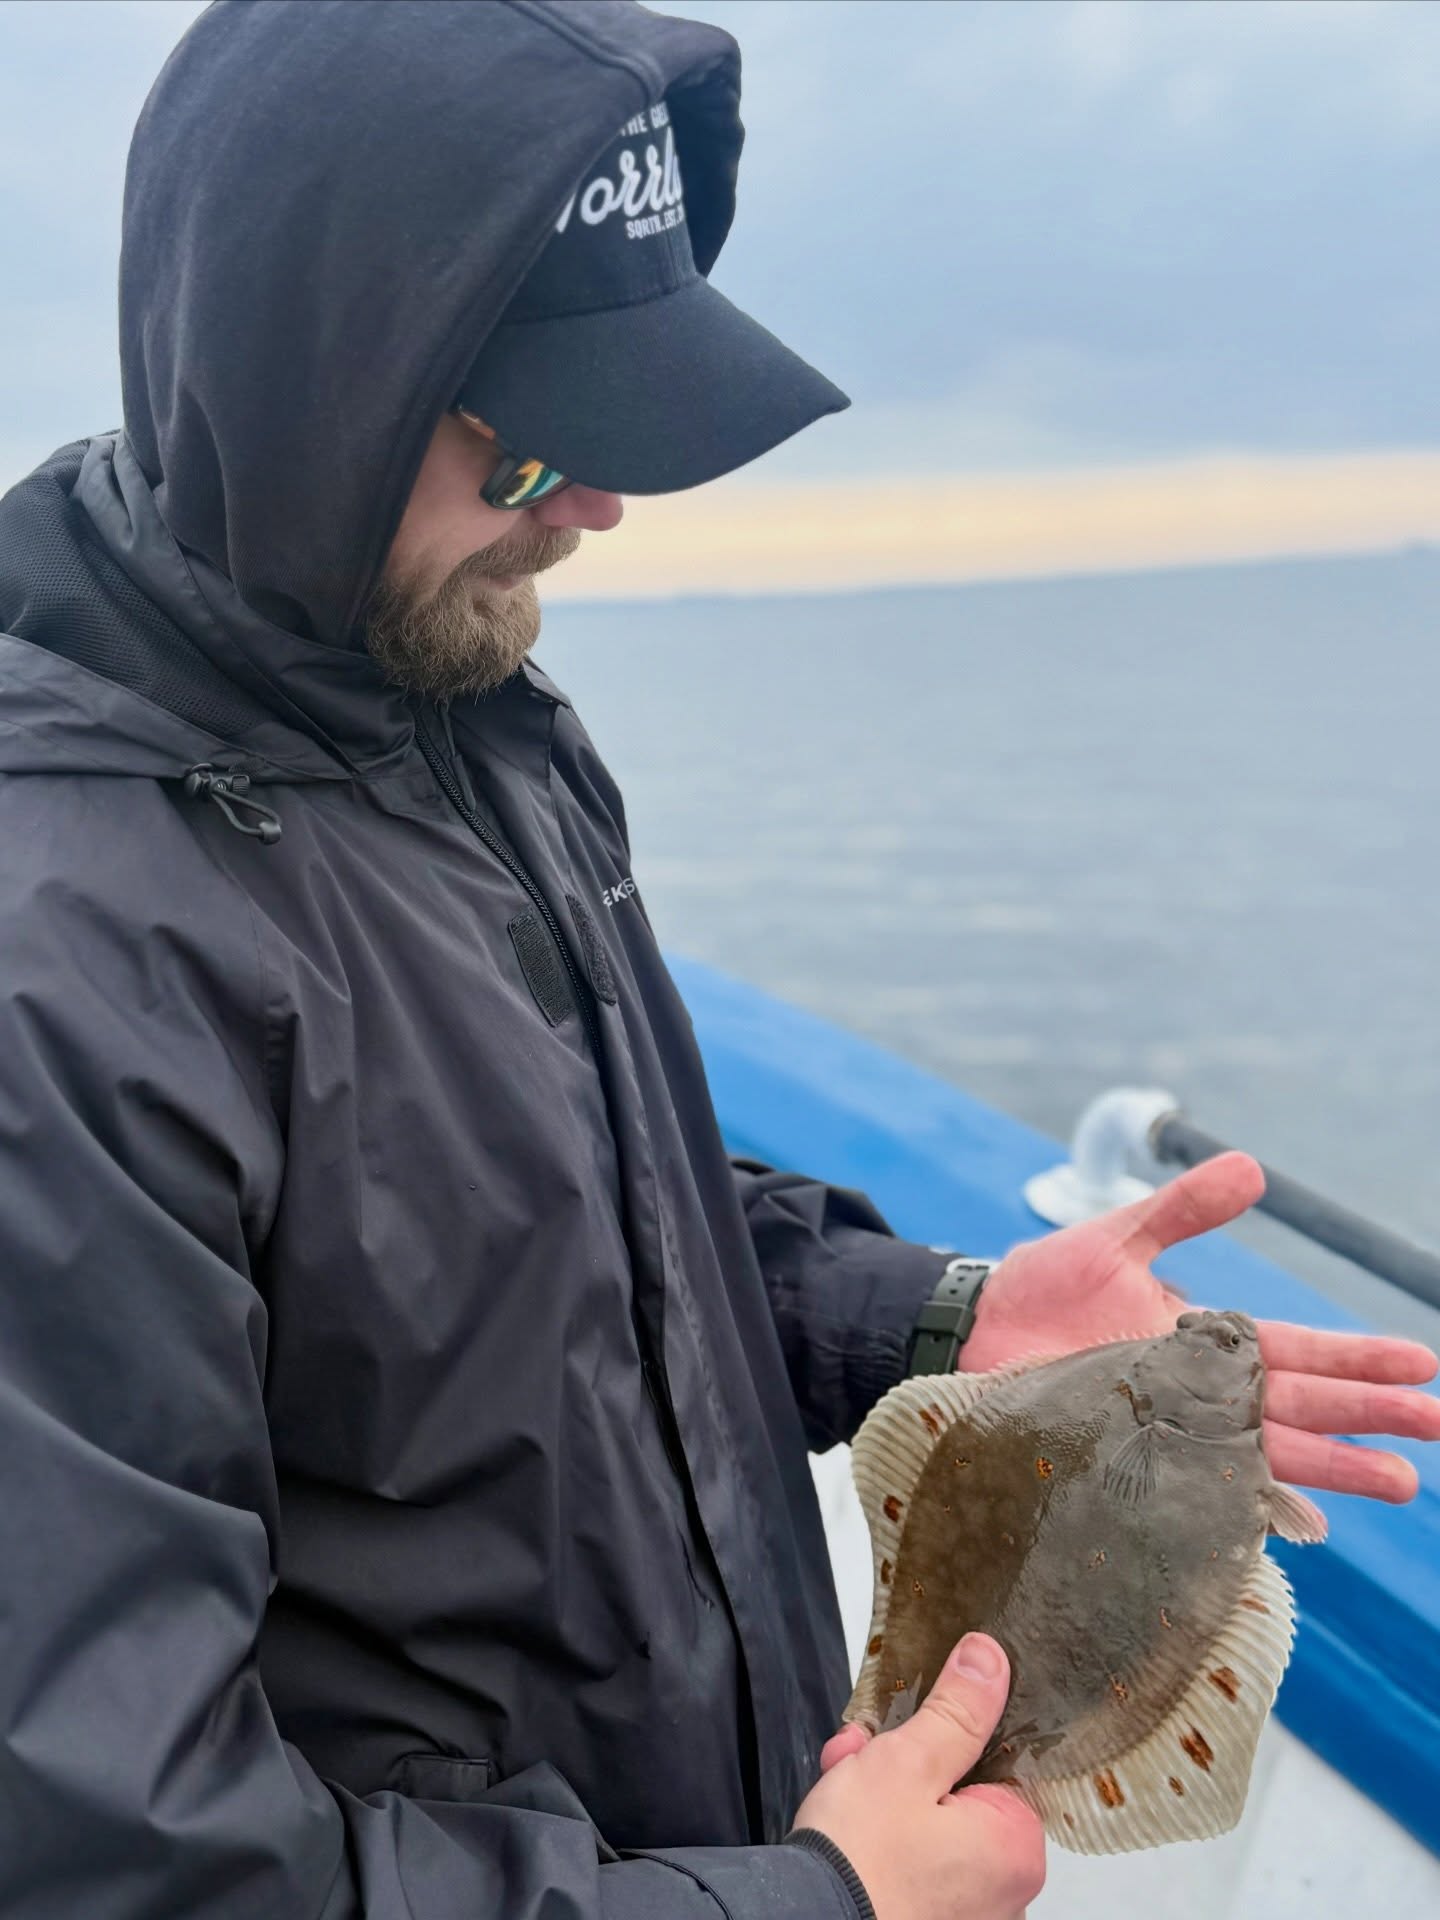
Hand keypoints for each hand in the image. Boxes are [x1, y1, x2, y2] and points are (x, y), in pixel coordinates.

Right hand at [792, 1634, 1043, 1919]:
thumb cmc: (860, 1864)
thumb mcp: (908, 1762)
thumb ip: (956, 1711)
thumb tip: (989, 1662)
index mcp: (1015, 1848)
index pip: (998, 1760)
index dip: (948, 1731)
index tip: (913, 1720)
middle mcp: (1004, 1891)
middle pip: (959, 1792)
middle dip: (905, 1761)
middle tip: (863, 1752)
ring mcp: (965, 1911)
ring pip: (930, 1823)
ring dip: (885, 1793)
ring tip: (843, 1782)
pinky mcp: (927, 1918)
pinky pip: (914, 1861)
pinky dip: (883, 1838)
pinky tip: (845, 1822)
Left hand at [962, 1151, 1439, 1502]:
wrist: (969, 1336)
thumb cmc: (1041, 1288)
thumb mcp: (1114, 1237)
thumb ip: (1182, 1210)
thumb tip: (1254, 1169)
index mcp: (1206, 1339)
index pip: (1298, 1351)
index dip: (1358, 1358)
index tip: (1421, 1362)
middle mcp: (1200, 1395)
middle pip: (1299, 1407)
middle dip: (1368, 1415)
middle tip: (1434, 1424)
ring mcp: (1170, 1435)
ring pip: (1268, 1454)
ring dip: (1334, 1468)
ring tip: (1399, 1481)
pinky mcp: (1132, 1467)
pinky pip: (1201, 1496)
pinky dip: (1248, 1509)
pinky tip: (1300, 1527)